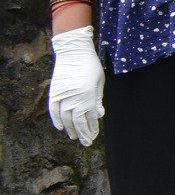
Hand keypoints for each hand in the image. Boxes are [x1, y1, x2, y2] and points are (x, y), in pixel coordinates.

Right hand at [47, 27, 104, 146]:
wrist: (74, 52)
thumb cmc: (91, 66)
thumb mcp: (100, 82)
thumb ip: (98, 99)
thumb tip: (99, 115)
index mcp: (89, 97)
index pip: (90, 119)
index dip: (92, 129)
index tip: (93, 137)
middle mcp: (75, 99)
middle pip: (78, 122)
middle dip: (82, 134)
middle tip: (86, 142)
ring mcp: (64, 96)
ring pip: (65, 118)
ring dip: (70, 129)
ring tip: (74, 137)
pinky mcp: (54, 92)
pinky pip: (54, 110)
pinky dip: (56, 120)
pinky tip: (60, 127)